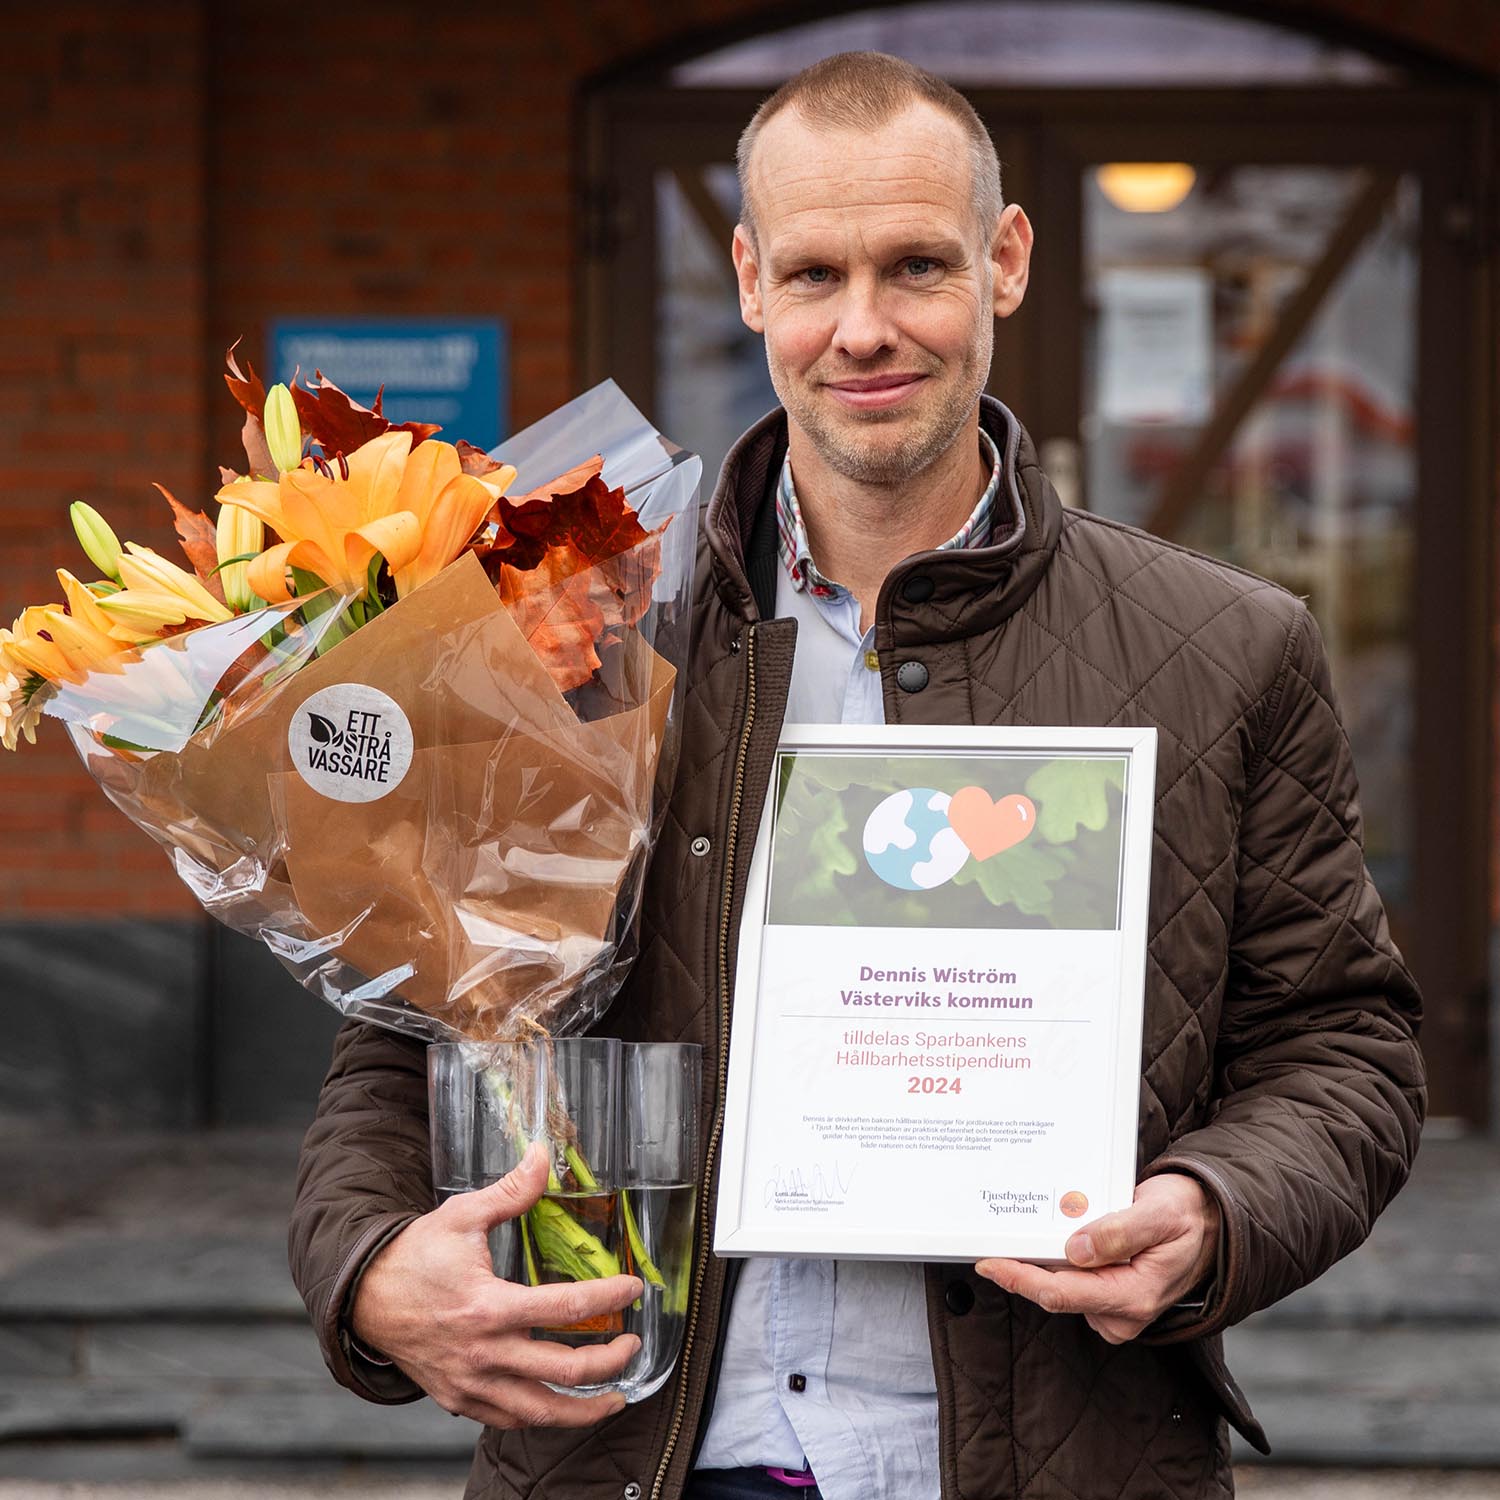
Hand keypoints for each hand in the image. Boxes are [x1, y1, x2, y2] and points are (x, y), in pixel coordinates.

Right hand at [350, 1142, 643, 1426]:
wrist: (364, 1298)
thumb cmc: (415, 1255)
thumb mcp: (462, 1215)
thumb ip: (511, 1191)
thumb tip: (544, 1155)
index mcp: (489, 1306)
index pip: (566, 1306)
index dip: (608, 1297)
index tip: (634, 1288)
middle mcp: (484, 1353)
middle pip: (564, 1369)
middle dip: (609, 1361)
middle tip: (632, 1345)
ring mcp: (471, 1383)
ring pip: (540, 1411)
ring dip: (584, 1408)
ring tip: (614, 1396)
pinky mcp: (459, 1399)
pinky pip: (509, 1420)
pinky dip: (541, 1415)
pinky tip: (561, 1403)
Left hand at [974, 1173, 1218, 1344]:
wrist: (1209, 1220)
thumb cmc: (1186, 1213)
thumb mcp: (1159, 1212)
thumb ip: (1119, 1232)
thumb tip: (1075, 1249)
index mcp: (1135, 1295)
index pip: (1062, 1294)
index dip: (1021, 1279)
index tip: (989, 1263)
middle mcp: (1123, 1311)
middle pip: (1055, 1293)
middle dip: (1022, 1268)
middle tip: (991, 1238)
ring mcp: (1116, 1307)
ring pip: (1061, 1288)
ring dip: (1038, 1263)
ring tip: (1021, 1232)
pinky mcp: (1111, 1297)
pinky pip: (1072, 1283)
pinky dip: (1055, 1262)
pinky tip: (1048, 1238)